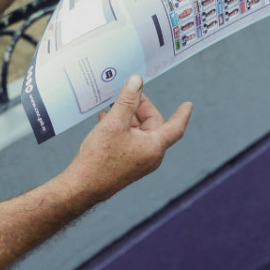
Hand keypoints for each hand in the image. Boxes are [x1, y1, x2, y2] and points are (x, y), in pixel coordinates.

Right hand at [66, 75, 191, 202]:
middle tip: (129, 94)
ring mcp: (140, 163)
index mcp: (154, 147)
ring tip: (112, 105)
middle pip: (154, 126)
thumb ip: (127, 100)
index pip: (176, 126)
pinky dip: (122, 129)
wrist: (82, 187)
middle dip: (141, 108)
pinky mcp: (127, 166)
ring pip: (140, 133)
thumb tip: (137, 82)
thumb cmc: (99, 158)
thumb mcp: (114, 123)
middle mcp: (151, 156)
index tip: (188, 104)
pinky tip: (106, 119)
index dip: (182, 113)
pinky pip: (131, 142)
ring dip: (128, 118)